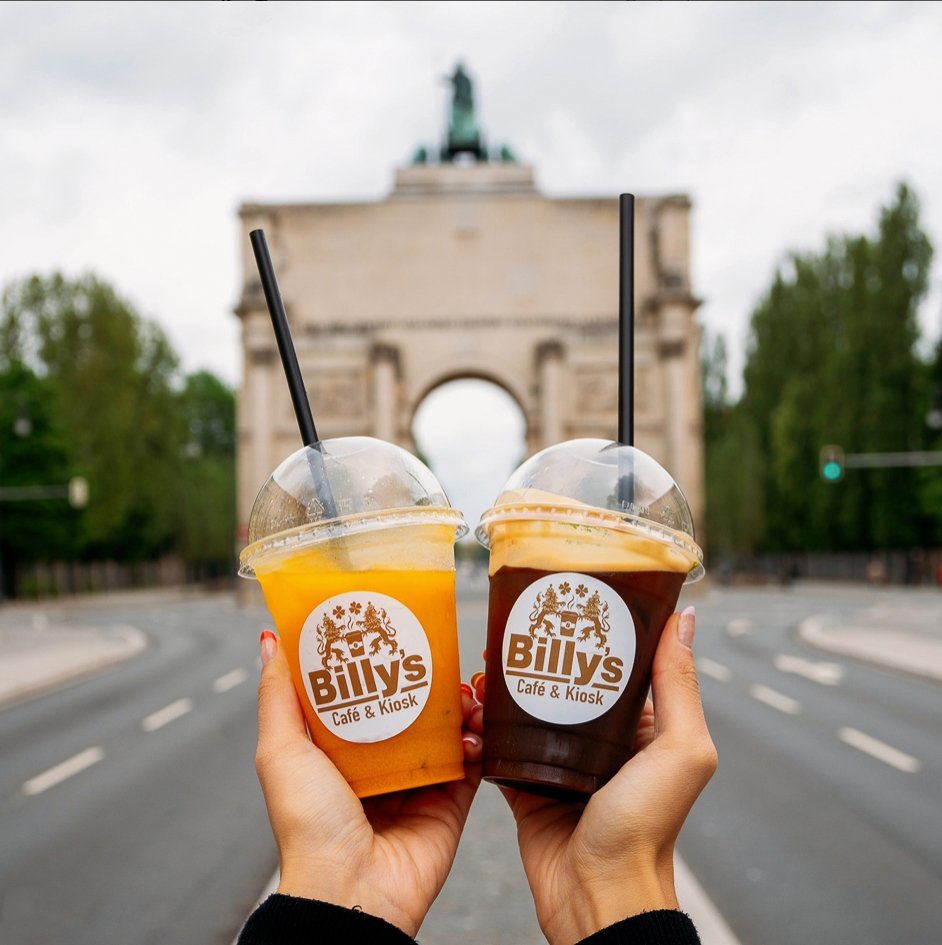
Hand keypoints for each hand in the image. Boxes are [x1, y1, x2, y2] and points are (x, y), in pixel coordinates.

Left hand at [254, 630, 482, 936]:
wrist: (352, 891)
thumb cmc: (308, 825)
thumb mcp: (282, 751)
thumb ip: (279, 696)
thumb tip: (270, 640)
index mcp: (338, 751)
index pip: (359, 694)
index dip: (374, 662)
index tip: (388, 627)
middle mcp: (378, 764)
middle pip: (407, 708)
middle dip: (425, 678)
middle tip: (438, 652)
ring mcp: (417, 783)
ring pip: (445, 730)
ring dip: (459, 705)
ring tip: (465, 687)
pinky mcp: (450, 802)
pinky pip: (472, 763)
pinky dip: (480, 741)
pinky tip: (477, 725)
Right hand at [470, 606, 715, 944]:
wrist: (597, 898)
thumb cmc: (647, 829)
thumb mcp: (680, 750)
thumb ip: (680, 686)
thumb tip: (684, 618)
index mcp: (643, 727)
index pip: (620, 664)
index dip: (599, 629)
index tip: (574, 594)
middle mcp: (602, 739)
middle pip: (569, 680)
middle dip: (543, 650)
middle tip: (517, 620)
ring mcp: (561, 760)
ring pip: (530, 706)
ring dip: (508, 681)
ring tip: (488, 654)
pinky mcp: (526, 783)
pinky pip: (502, 743)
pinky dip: (486, 721)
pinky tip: (471, 698)